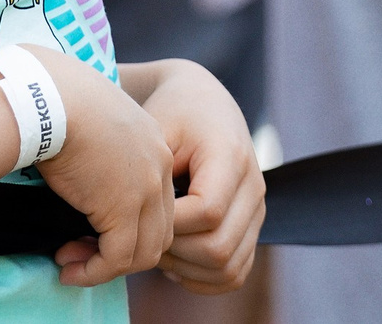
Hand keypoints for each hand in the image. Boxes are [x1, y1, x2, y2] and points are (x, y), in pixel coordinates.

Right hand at [27, 47, 176, 288]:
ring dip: (107, 269)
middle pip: (158, 231)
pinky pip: (116, 258)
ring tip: (72, 267)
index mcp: (154, 145)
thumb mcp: (94, 128)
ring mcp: (145, 189)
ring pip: (143, 252)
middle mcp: (158, 167)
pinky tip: (69, 270)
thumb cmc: (57, 106)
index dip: (128, 227)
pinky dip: (94, 273)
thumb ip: (101, 158)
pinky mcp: (123, 208)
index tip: (89, 233)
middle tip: (81, 255)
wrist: (49, 99)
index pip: (157, 203)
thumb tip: (83, 184)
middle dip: (122, 253)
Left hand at [126, 61, 263, 294]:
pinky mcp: (251, 228)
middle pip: (219, 248)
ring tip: (154, 250)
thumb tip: (125, 224)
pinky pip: (235, 272)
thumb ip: (149, 172)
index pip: (207, 212)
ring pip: (228, 268)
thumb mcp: (156, 128)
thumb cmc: (172, 114)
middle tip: (139, 237)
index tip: (136, 214)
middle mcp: (253, 187)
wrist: (202, 103)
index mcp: (231, 157)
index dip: (169, 224)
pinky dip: (202, 278)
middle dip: (173, 252)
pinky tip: (174, 263)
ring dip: (185, 269)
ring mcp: (256, 211)